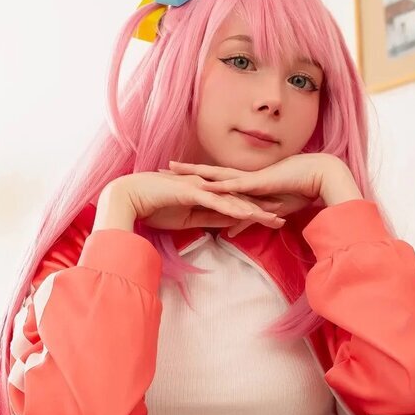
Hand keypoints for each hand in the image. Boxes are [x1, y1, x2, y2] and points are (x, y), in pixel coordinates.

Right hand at [101, 172, 285, 233]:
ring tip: (273, 217)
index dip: (256, 209)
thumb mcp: (188, 218)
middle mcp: (207, 187)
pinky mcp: (191, 192)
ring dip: (253, 209)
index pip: (236, 203)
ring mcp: (200, 188)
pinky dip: (232, 208)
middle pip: (240, 199)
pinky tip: (247, 214)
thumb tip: (226, 226)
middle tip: (285, 215)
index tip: (275, 217)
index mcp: (207, 194)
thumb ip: (208, 219)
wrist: (129, 197)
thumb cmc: (154, 207)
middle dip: (263, 207)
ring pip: (232, 200)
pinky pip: (216, 202)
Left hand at [166, 153, 345, 235]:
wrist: (317, 175)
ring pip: (215, 174)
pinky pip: (233, 185)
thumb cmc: (296, 191)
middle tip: (164, 167)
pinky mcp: (257, 183)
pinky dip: (218, 186)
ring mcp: (248, 178)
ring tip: (173, 170)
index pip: (213, 178)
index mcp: (243, 182)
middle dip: (186, 171)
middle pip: (207, 173)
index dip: (194, 176)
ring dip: (194, 173)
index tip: (176, 175)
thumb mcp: (264, 211)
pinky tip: (203, 185)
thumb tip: (229, 232)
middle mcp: (242, 177)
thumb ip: (244, 221)